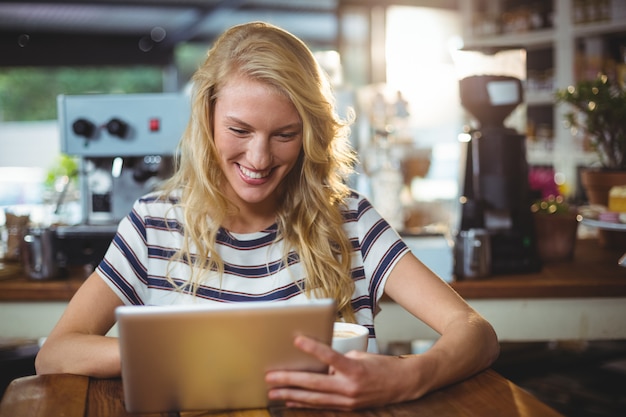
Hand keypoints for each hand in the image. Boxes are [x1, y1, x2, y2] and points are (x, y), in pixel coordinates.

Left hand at [265, 335, 413, 409]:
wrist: (404, 384)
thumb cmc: (382, 365)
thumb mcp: (361, 355)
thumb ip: (338, 361)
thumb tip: (318, 364)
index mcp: (354, 369)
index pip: (330, 356)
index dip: (312, 348)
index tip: (296, 340)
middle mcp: (350, 387)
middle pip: (314, 383)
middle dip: (289, 380)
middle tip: (270, 376)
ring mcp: (348, 400)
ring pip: (314, 398)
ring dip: (291, 395)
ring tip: (273, 392)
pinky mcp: (348, 407)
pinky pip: (321, 405)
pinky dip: (304, 403)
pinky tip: (289, 401)